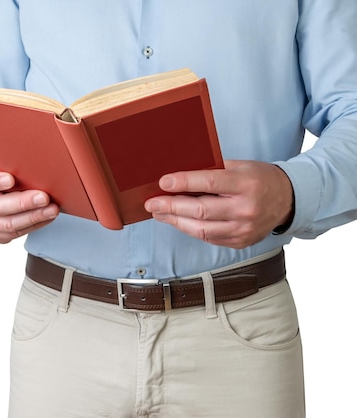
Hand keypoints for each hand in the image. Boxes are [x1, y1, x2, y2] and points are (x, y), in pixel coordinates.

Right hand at [0, 163, 59, 243]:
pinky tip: (47, 216)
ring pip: (9, 224)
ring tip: (51, 209)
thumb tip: (30, 165)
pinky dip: (35, 224)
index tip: (10, 179)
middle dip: (22, 203)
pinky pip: (17, 233)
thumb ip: (3, 166)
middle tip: (43, 197)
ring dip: (33, 217)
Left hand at [145, 160, 293, 248]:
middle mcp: (246, 209)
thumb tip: (178, 176)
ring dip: (175, 221)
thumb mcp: (240, 166)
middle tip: (152, 203)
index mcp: (247, 184)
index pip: (209, 183)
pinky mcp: (240, 242)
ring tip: (159, 214)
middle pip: (201, 210)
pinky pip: (208, 238)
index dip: (183, 183)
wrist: (288, 200)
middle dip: (171, 207)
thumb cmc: (259, 179)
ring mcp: (244, 229)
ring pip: (201, 229)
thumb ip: (212, 170)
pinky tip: (178, 221)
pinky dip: (190, 229)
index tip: (163, 182)